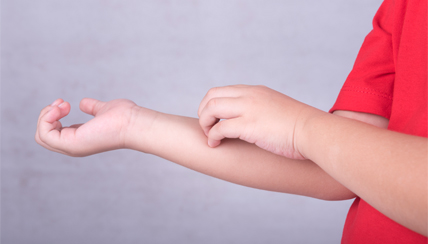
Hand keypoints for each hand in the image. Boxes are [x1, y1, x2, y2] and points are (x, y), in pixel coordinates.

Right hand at [35, 98, 143, 156]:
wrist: (133, 123)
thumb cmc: (124, 117)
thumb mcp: (103, 109)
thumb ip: (92, 108)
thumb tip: (83, 103)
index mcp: (81, 139)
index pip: (54, 133)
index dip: (53, 116)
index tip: (65, 103)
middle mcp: (75, 146)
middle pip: (43, 136)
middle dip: (46, 115)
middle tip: (61, 103)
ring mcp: (72, 147)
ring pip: (41, 136)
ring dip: (45, 116)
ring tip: (61, 105)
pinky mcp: (71, 144)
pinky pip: (44, 135)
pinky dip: (46, 119)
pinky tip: (59, 109)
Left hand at [198, 85, 323, 158]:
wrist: (314, 131)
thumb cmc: (300, 126)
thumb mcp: (277, 108)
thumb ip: (263, 109)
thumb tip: (256, 120)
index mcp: (255, 91)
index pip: (221, 91)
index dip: (211, 105)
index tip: (212, 120)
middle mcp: (249, 95)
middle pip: (212, 96)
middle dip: (203, 113)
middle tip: (206, 128)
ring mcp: (249, 109)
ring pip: (212, 109)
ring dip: (205, 124)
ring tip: (209, 137)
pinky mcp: (249, 126)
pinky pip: (219, 129)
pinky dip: (212, 137)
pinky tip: (215, 145)